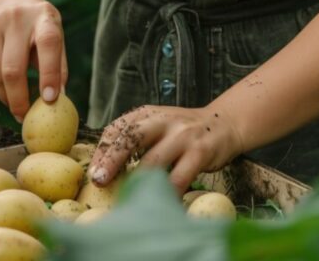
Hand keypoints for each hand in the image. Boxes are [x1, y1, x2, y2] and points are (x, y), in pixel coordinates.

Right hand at [0, 0, 66, 121]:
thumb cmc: (41, 27)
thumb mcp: (57, 37)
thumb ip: (59, 66)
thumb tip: (57, 99)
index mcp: (45, 18)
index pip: (48, 46)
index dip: (49, 75)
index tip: (49, 101)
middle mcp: (18, 18)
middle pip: (13, 68)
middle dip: (18, 99)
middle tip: (23, 116)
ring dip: (3, 95)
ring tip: (13, 103)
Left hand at [89, 105, 245, 192]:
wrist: (224, 124)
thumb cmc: (182, 133)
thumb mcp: (157, 127)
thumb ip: (134, 142)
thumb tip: (101, 173)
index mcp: (148, 114)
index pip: (118, 129)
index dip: (103, 151)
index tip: (94, 174)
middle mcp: (164, 120)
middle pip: (132, 137)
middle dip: (113, 160)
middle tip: (99, 181)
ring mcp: (183, 135)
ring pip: (154, 161)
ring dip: (138, 184)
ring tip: (128, 201)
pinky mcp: (201, 152)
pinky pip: (179, 178)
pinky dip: (167, 194)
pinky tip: (161, 205)